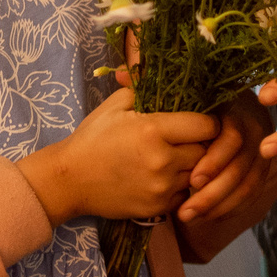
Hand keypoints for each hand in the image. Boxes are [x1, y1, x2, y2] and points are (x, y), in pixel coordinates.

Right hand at [21, 88, 215, 223]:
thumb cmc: (92, 138)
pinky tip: (163, 177)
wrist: (69, 180)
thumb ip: (144, 87)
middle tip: (186, 139)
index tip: (199, 121)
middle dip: (200, 144)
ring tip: (174, 158)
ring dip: (191, 166)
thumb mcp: (115, 105)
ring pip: (198, 175)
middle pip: (206, 151)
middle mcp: (163, 160)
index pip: (206, 125)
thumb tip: (162, 67)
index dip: (207, 122)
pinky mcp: (158, 208)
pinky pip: (184, 195)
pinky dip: (179, 186)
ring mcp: (162, 188)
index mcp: (153, 130)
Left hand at [177, 92, 276, 227]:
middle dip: (212, 194)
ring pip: (248, 185)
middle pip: (240, 167)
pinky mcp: (263, 170)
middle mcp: (255, 130)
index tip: (193, 180)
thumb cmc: (198, 105)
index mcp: (236, 110)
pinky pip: (252, 194)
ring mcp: (262, 152)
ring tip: (190, 218)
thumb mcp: (189, 100)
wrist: (233, 109)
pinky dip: (231, 208)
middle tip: (185, 211)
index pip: (232, 138)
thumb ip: (175, 109)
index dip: (215, 161)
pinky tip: (207, 216)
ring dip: (219, 206)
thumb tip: (147, 96)